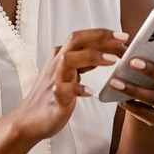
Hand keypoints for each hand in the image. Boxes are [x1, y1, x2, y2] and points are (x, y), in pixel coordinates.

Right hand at [10, 29, 128, 139]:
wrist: (30, 119)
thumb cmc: (53, 95)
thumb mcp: (71, 73)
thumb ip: (85, 61)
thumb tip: (109, 51)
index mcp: (62, 55)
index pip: (82, 37)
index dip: (103, 34)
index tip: (123, 36)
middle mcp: (57, 62)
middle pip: (76, 40)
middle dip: (100, 37)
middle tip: (122, 40)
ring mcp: (54, 79)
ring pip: (69, 59)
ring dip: (92, 57)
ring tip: (113, 60)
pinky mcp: (54, 97)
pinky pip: (64, 89)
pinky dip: (78, 88)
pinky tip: (92, 91)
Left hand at [111, 39, 153, 126]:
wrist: (143, 103)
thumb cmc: (145, 75)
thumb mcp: (147, 62)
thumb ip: (143, 52)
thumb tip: (123, 41)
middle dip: (151, 69)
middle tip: (132, 62)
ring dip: (134, 89)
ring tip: (116, 83)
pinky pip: (149, 113)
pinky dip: (133, 106)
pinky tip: (120, 100)